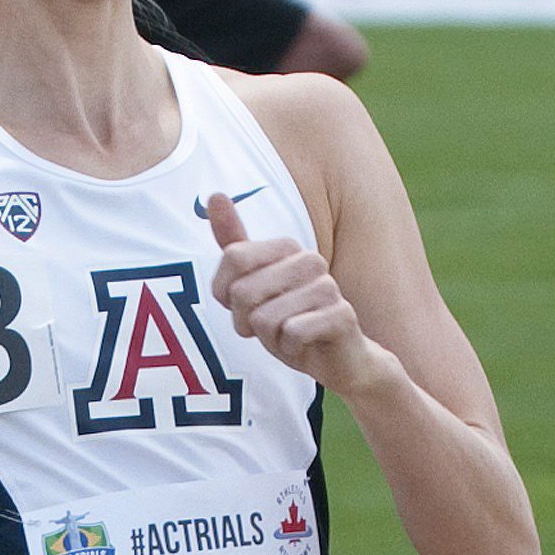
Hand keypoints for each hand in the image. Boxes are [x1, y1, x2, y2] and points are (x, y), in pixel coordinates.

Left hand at [205, 192, 384, 400]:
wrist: (339, 359)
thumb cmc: (292, 321)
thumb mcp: (255, 285)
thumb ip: (234, 246)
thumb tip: (214, 195)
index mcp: (288, 248)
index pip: (233, 257)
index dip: (225, 293)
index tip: (243, 306)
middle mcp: (310, 260)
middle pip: (243, 292)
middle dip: (246, 322)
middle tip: (269, 328)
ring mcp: (328, 287)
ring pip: (264, 318)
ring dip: (269, 338)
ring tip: (288, 337)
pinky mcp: (341, 316)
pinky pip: (291, 333)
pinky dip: (289, 348)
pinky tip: (304, 346)